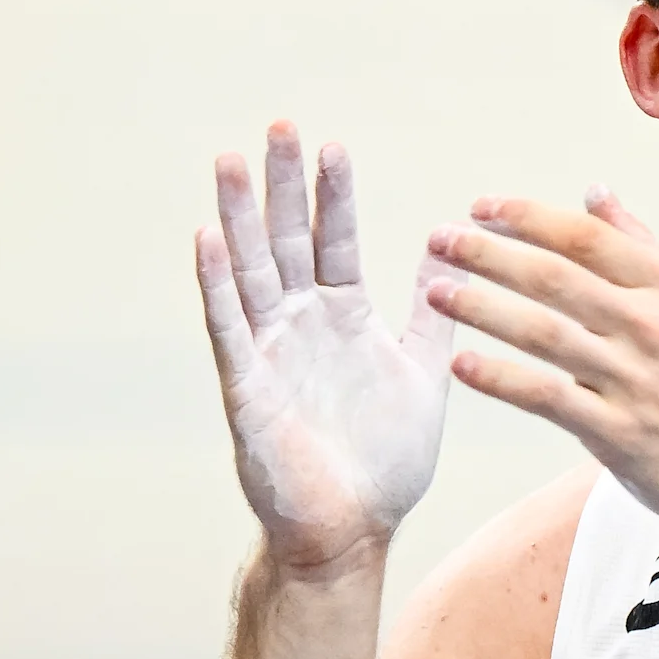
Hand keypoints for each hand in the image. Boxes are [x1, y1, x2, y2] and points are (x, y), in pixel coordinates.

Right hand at [196, 125, 458, 571]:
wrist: (353, 531)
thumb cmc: (384, 464)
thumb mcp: (423, 376)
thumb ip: (430, 315)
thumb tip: (452, 254)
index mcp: (342, 318)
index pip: (333, 241)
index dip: (332, 196)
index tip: (331, 146)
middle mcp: (300, 325)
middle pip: (285, 240)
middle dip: (282, 186)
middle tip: (279, 126)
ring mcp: (269, 352)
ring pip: (249, 271)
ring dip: (238, 217)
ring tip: (230, 161)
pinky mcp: (248, 387)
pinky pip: (228, 328)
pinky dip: (216, 284)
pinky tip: (206, 238)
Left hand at [426, 192, 658, 536]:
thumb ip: (641, 247)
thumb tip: (595, 193)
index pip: (586, 238)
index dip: (528, 217)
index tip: (480, 206)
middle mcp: (652, 326)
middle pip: (554, 276)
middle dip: (489, 254)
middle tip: (441, 240)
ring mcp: (636, 381)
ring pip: (543, 332)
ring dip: (482, 308)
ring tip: (437, 293)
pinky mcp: (620, 433)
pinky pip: (547, 397)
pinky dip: (500, 379)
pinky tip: (462, 366)